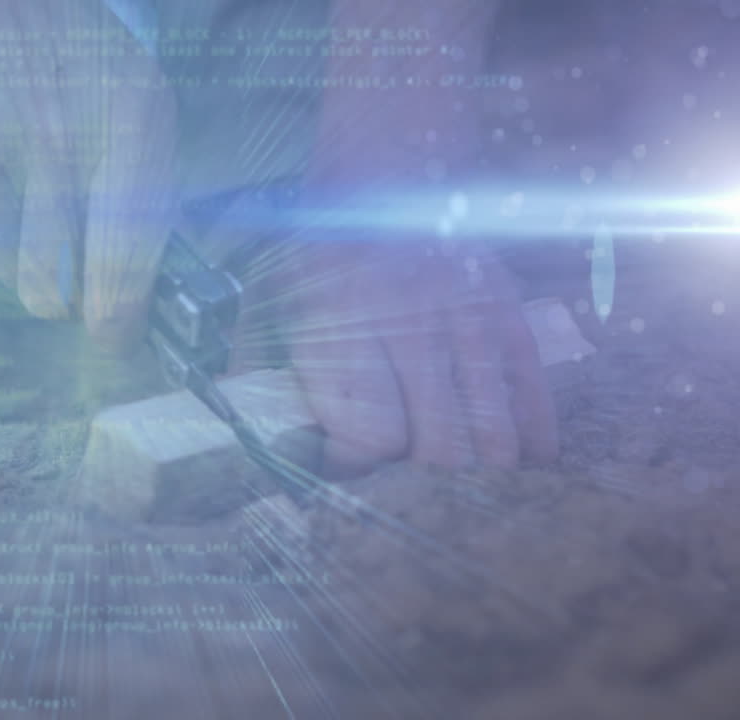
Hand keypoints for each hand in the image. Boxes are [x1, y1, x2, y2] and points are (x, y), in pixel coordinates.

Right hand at [0, 0, 177, 347]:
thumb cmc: (79, 60)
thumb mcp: (141, 102)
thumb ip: (150, 187)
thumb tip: (147, 286)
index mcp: (128, 124)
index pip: (120, 256)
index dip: (118, 317)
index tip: (117, 337)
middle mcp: (54, 142)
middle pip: (48, 288)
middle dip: (67, 310)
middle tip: (77, 303)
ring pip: (8, 274)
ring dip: (30, 275)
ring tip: (42, 231)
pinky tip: (5, 200)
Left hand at [226, 232, 559, 476]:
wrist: (387, 172)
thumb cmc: (322, 250)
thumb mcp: (276, 298)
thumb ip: (272, 371)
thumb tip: (276, 448)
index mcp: (344, 320)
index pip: (371, 433)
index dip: (359, 466)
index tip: (350, 464)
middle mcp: (412, 320)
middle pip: (437, 444)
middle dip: (422, 482)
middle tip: (407, 488)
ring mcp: (468, 314)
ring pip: (490, 428)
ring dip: (481, 472)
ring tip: (464, 495)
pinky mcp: (508, 307)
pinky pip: (532, 386)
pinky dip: (533, 434)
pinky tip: (527, 462)